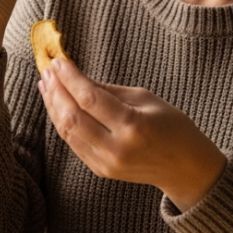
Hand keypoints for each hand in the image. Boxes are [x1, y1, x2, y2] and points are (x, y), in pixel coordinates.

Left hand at [38, 58, 226, 210]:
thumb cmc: (172, 126)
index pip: (90, 98)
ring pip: (67, 131)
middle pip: (73, 116)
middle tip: (48, 71)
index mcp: (133, 125)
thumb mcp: (146, 98)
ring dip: (53, 106)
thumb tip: (76, 77)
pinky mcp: (100, 170)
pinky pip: (73, 143)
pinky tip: (57, 106)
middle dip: (56, 90)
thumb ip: (109, 90)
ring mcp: (107, 163)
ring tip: (46, 85)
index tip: (59, 61)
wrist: (185, 168)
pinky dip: (62, 122)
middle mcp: (117, 148)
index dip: (70, 78)